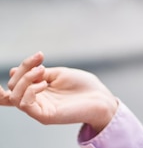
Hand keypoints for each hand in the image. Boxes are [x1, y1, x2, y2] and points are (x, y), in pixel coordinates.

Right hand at [1, 52, 117, 132]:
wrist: (100, 97)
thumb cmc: (82, 85)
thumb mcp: (58, 74)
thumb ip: (37, 74)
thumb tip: (13, 71)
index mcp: (38, 89)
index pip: (17, 82)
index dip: (20, 69)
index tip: (39, 55)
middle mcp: (36, 100)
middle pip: (13, 87)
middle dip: (23, 70)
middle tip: (40, 63)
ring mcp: (39, 108)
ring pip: (14, 96)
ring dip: (25, 80)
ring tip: (42, 72)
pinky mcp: (44, 116)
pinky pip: (25, 105)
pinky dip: (30, 91)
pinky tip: (44, 84)